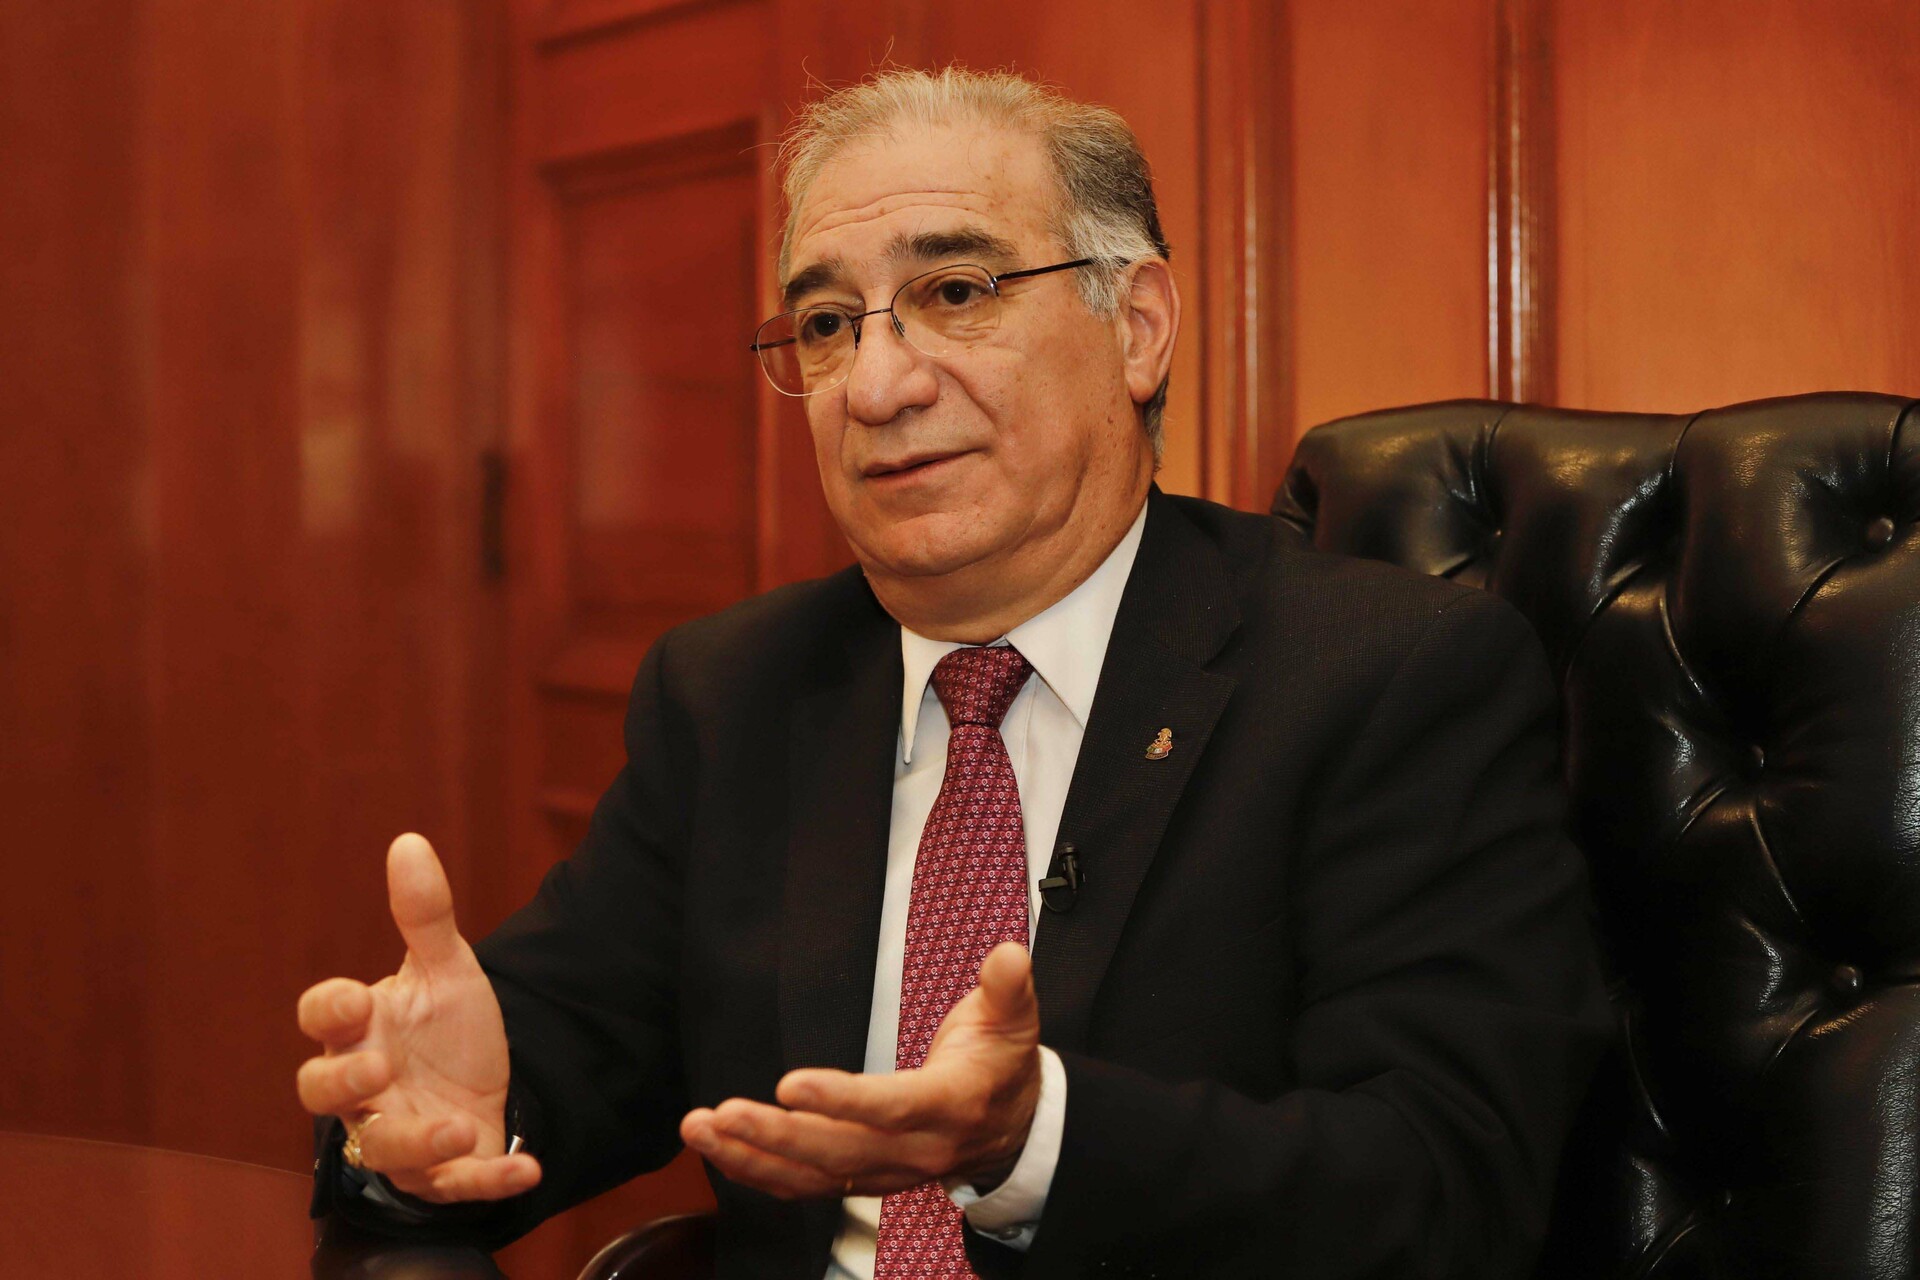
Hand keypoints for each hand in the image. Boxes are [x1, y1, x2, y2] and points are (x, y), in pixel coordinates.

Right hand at [295, 833, 540, 1202]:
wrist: (486, 1086)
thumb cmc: (445, 1029)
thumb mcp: (446, 969)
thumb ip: (426, 916)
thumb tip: (409, 841)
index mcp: (361, 1031)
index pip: (320, 1020)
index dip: (328, 1011)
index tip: (354, 998)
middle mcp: (366, 1090)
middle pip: (323, 1093)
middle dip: (344, 1083)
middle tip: (379, 1066)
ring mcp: (399, 1136)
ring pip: (383, 1151)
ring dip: (416, 1140)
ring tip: (454, 1125)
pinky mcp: (441, 1174)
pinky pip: (455, 1185)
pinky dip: (489, 1179)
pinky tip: (527, 1167)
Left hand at [681, 941, 1042, 1199]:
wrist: (1013, 1130)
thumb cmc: (1002, 1065)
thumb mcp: (1016, 1020)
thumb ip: (1009, 987)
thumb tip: (1009, 955)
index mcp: (952, 1106)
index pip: (893, 1109)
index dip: (843, 1100)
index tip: (791, 1084)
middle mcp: (916, 1151)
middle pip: (840, 1152)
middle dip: (776, 1135)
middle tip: (722, 1113)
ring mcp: (886, 1172)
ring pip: (812, 1176)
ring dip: (751, 1157)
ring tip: (699, 1129)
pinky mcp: (862, 1177)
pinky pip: (804, 1185)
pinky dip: (758, 1171)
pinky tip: (719, 1149)